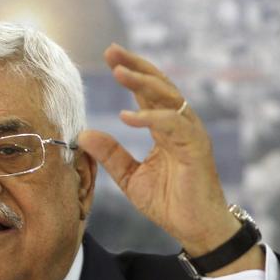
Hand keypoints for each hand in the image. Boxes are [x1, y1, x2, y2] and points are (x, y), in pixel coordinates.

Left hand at [79, 44, 262, 272]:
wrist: (196, 227)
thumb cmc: (169, 202)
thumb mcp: (129, 176)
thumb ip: (110, 154)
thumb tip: (83, 133)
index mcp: (165, 128)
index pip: (148, 92)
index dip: (130, 72)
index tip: (108, 57)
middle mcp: (180, 125)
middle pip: (160, 84)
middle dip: (136, 66)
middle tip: (111, 51)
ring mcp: (190, 134)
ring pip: (168, 98)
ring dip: (142, 83)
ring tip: (118, 72)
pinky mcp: (196, 148)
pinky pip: (172, 125)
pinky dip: (150, 118)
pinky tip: (127, 116)